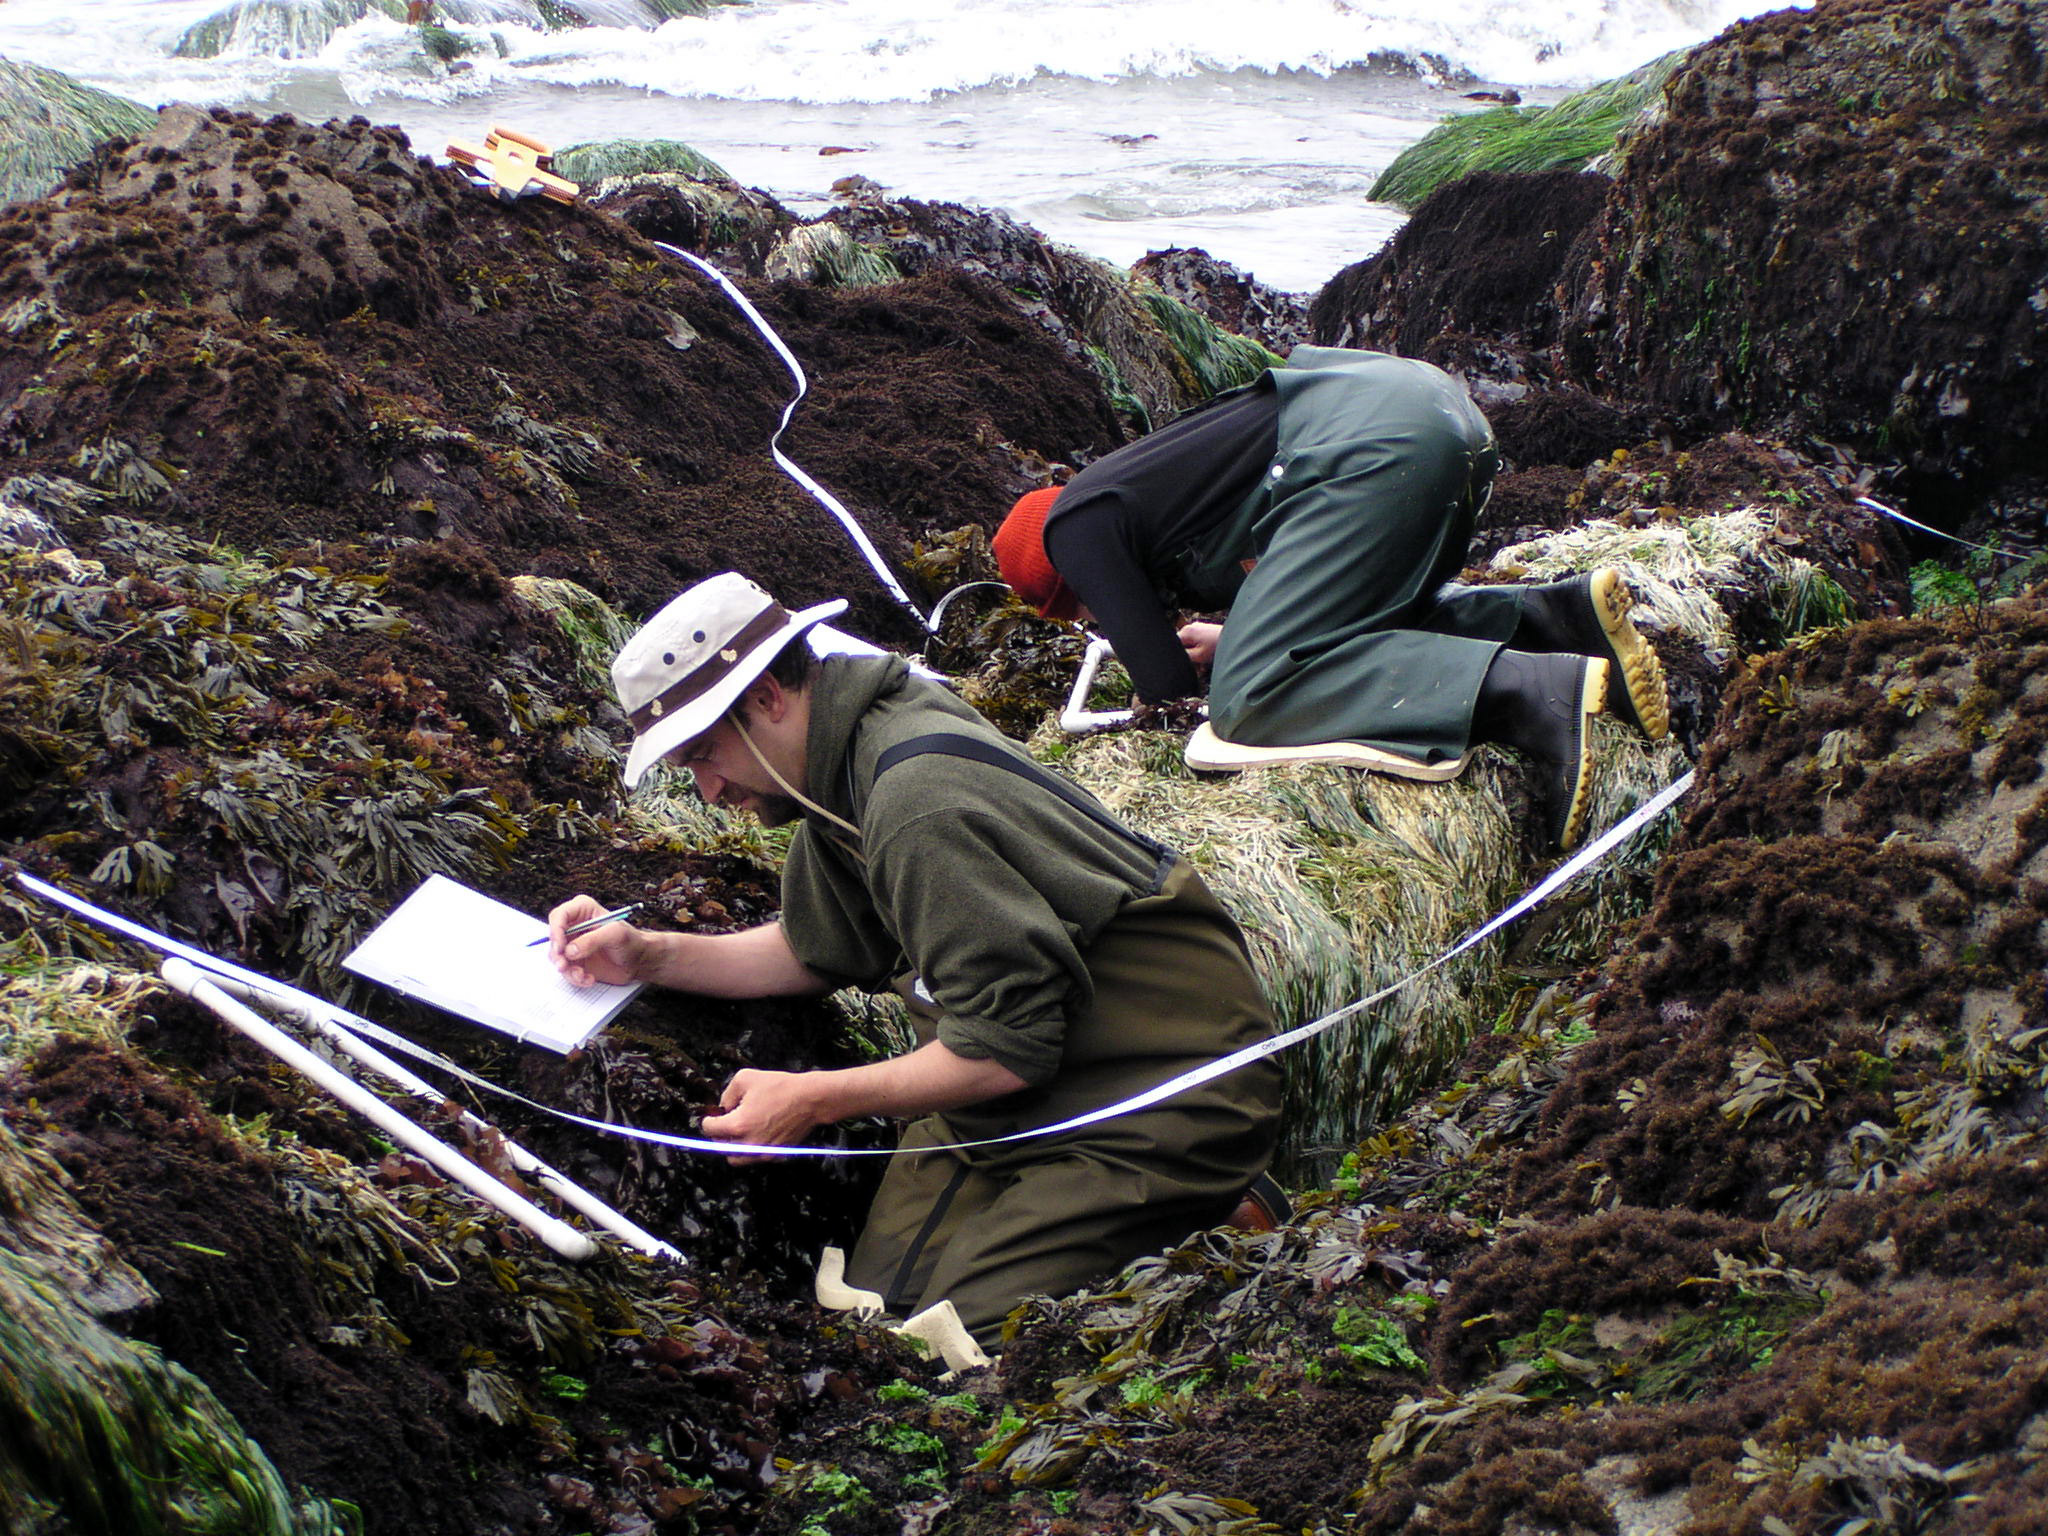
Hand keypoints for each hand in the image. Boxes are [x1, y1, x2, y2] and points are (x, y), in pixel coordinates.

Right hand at [546, 893, 646, 987]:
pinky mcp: (575, 960)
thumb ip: (592, 940)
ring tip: (582, 975)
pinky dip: (575, 977)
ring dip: (567, 969)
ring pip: (556, 957)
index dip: (556, 931)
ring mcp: (572, 944)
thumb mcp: (615, 935)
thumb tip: (570, 951)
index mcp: (583, 910)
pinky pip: (565, 970)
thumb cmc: (631, 941)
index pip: (559, 916)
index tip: (561, 948)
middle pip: (553, 938)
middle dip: (557, 954)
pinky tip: (589, 978)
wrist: (638, 960)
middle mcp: (574, 925)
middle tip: (564, 966)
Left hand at [701, 1069, 825, 1163]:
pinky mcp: (776, 1155)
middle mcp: (749, 1144)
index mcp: (738, 1125)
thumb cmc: (780, 1087)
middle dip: (720, 1134)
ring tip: (741, 1131)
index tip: (713, 1115)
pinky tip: (758, 1134)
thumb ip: (726, 1094)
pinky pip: (756, 1158)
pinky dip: (752, 1150)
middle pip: (720, 1147)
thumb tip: (723, 1108)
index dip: (709, 1119)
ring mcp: (763, 1152)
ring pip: (736, 1159)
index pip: (710, 1129)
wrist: (810, 1099)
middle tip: (726, 1122)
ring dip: (733, 1147)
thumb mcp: (745, 1078)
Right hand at [1177, 621, 1222, 670]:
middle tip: (1196, 667)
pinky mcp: (1206, 631)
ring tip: (1203, 665)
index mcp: (1186, 631)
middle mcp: (1191, 627)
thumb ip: (1184, 656)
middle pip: (1183, 646)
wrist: (1236, 638)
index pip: (1174, 645)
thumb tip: (1176, 658)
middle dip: (1189, 657)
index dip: (1179, 656)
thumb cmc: (1218, 645)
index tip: (1187, 664)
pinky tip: (1207, 659)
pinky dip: (1201, 651)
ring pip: (1191, 646)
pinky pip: (1198, 643)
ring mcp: (1199, 628)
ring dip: (1196, 657)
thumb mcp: (1198, 655)